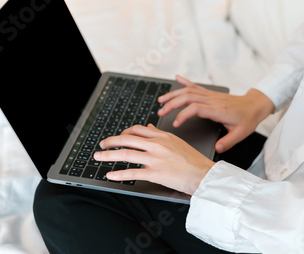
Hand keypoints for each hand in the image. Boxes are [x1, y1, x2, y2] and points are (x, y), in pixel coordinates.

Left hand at [93, 124, 214, 195]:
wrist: (204, 174)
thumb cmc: (194, 160)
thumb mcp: (176, 141)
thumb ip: (160, 134)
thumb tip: (147, 128)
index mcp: (162, 136)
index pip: (137, 130)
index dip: (123, 132)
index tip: (117, 137)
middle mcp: (157, 145)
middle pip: (127, 139)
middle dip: (111, 141)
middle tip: (102, 144)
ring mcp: (155, 159)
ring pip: (126, 154)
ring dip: (109, 155)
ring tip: (98, 157)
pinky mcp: (155, 173)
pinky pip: (132, 173)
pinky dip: (119, 174)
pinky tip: (110, 175)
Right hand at [158, 75, 273, 152]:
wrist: (255, 105)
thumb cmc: (247, 119)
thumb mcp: (241, 134)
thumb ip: (228, 142)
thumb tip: (217, 149)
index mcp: (218, 110)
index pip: (196, 108)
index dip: (183, 115)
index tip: (175, 123)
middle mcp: (212, 100)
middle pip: (187, 97)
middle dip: (172, 104)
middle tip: (160, 112)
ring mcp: (210, 95)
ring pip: (189, 91)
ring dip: (174, 94)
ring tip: (161, 100)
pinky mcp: (210, 93)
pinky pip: (196, 85)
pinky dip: (185, 81)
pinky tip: (177, 77)